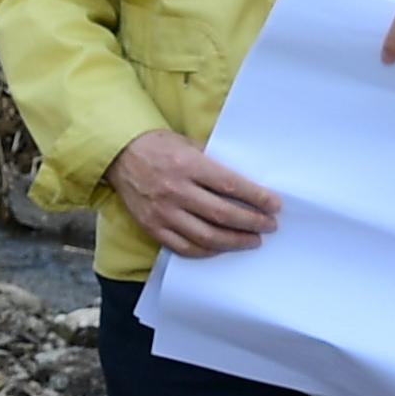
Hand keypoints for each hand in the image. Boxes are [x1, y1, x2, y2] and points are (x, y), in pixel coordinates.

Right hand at [104, 129, 283, 258]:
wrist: (119, 155)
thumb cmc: (158, 146)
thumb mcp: (188, 144)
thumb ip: (213, 163)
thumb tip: (245, 184)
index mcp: (187, 165)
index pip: (230, 186)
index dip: (257, 198)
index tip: (275, 205)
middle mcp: (175, 190)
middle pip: (222, 214)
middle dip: (252, 222)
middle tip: (269, 225)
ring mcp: (162, 212)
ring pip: (206, 236)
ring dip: (235, 241)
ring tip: (252, 240)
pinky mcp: (152, 227)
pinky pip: (184, 247)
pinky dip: (207, 251)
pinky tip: (222, 247)